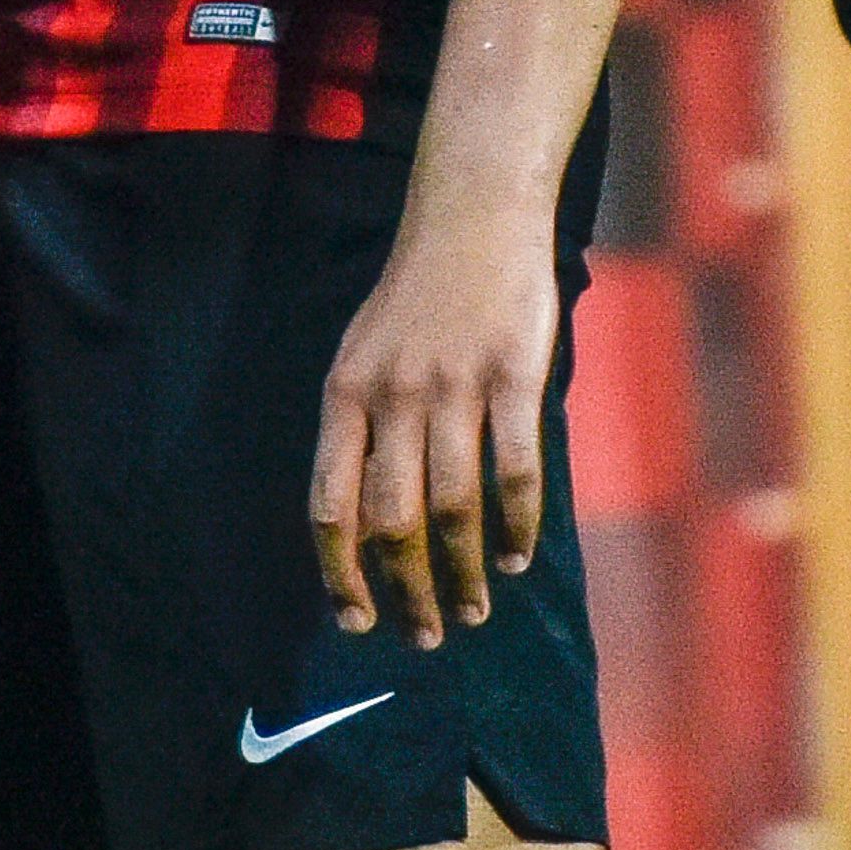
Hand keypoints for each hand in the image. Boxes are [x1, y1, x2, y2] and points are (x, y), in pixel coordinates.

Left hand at [310, 197, 562, 644]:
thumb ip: (361, 428)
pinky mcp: (514, 375)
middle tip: (428, 635)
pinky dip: (518, 523)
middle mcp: (394, 397)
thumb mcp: (363, 354)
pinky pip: (514, 469)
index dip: (341, 575)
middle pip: (393, 521)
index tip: (358, 622)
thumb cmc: (418, 293)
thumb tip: (366, 522)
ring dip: (464, 572)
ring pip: (454, 507)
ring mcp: (455, 386)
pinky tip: (519, 554)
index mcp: (346, 395)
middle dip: (408, 592)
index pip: (331, 507)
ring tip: (476, 608)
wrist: (475, 214)